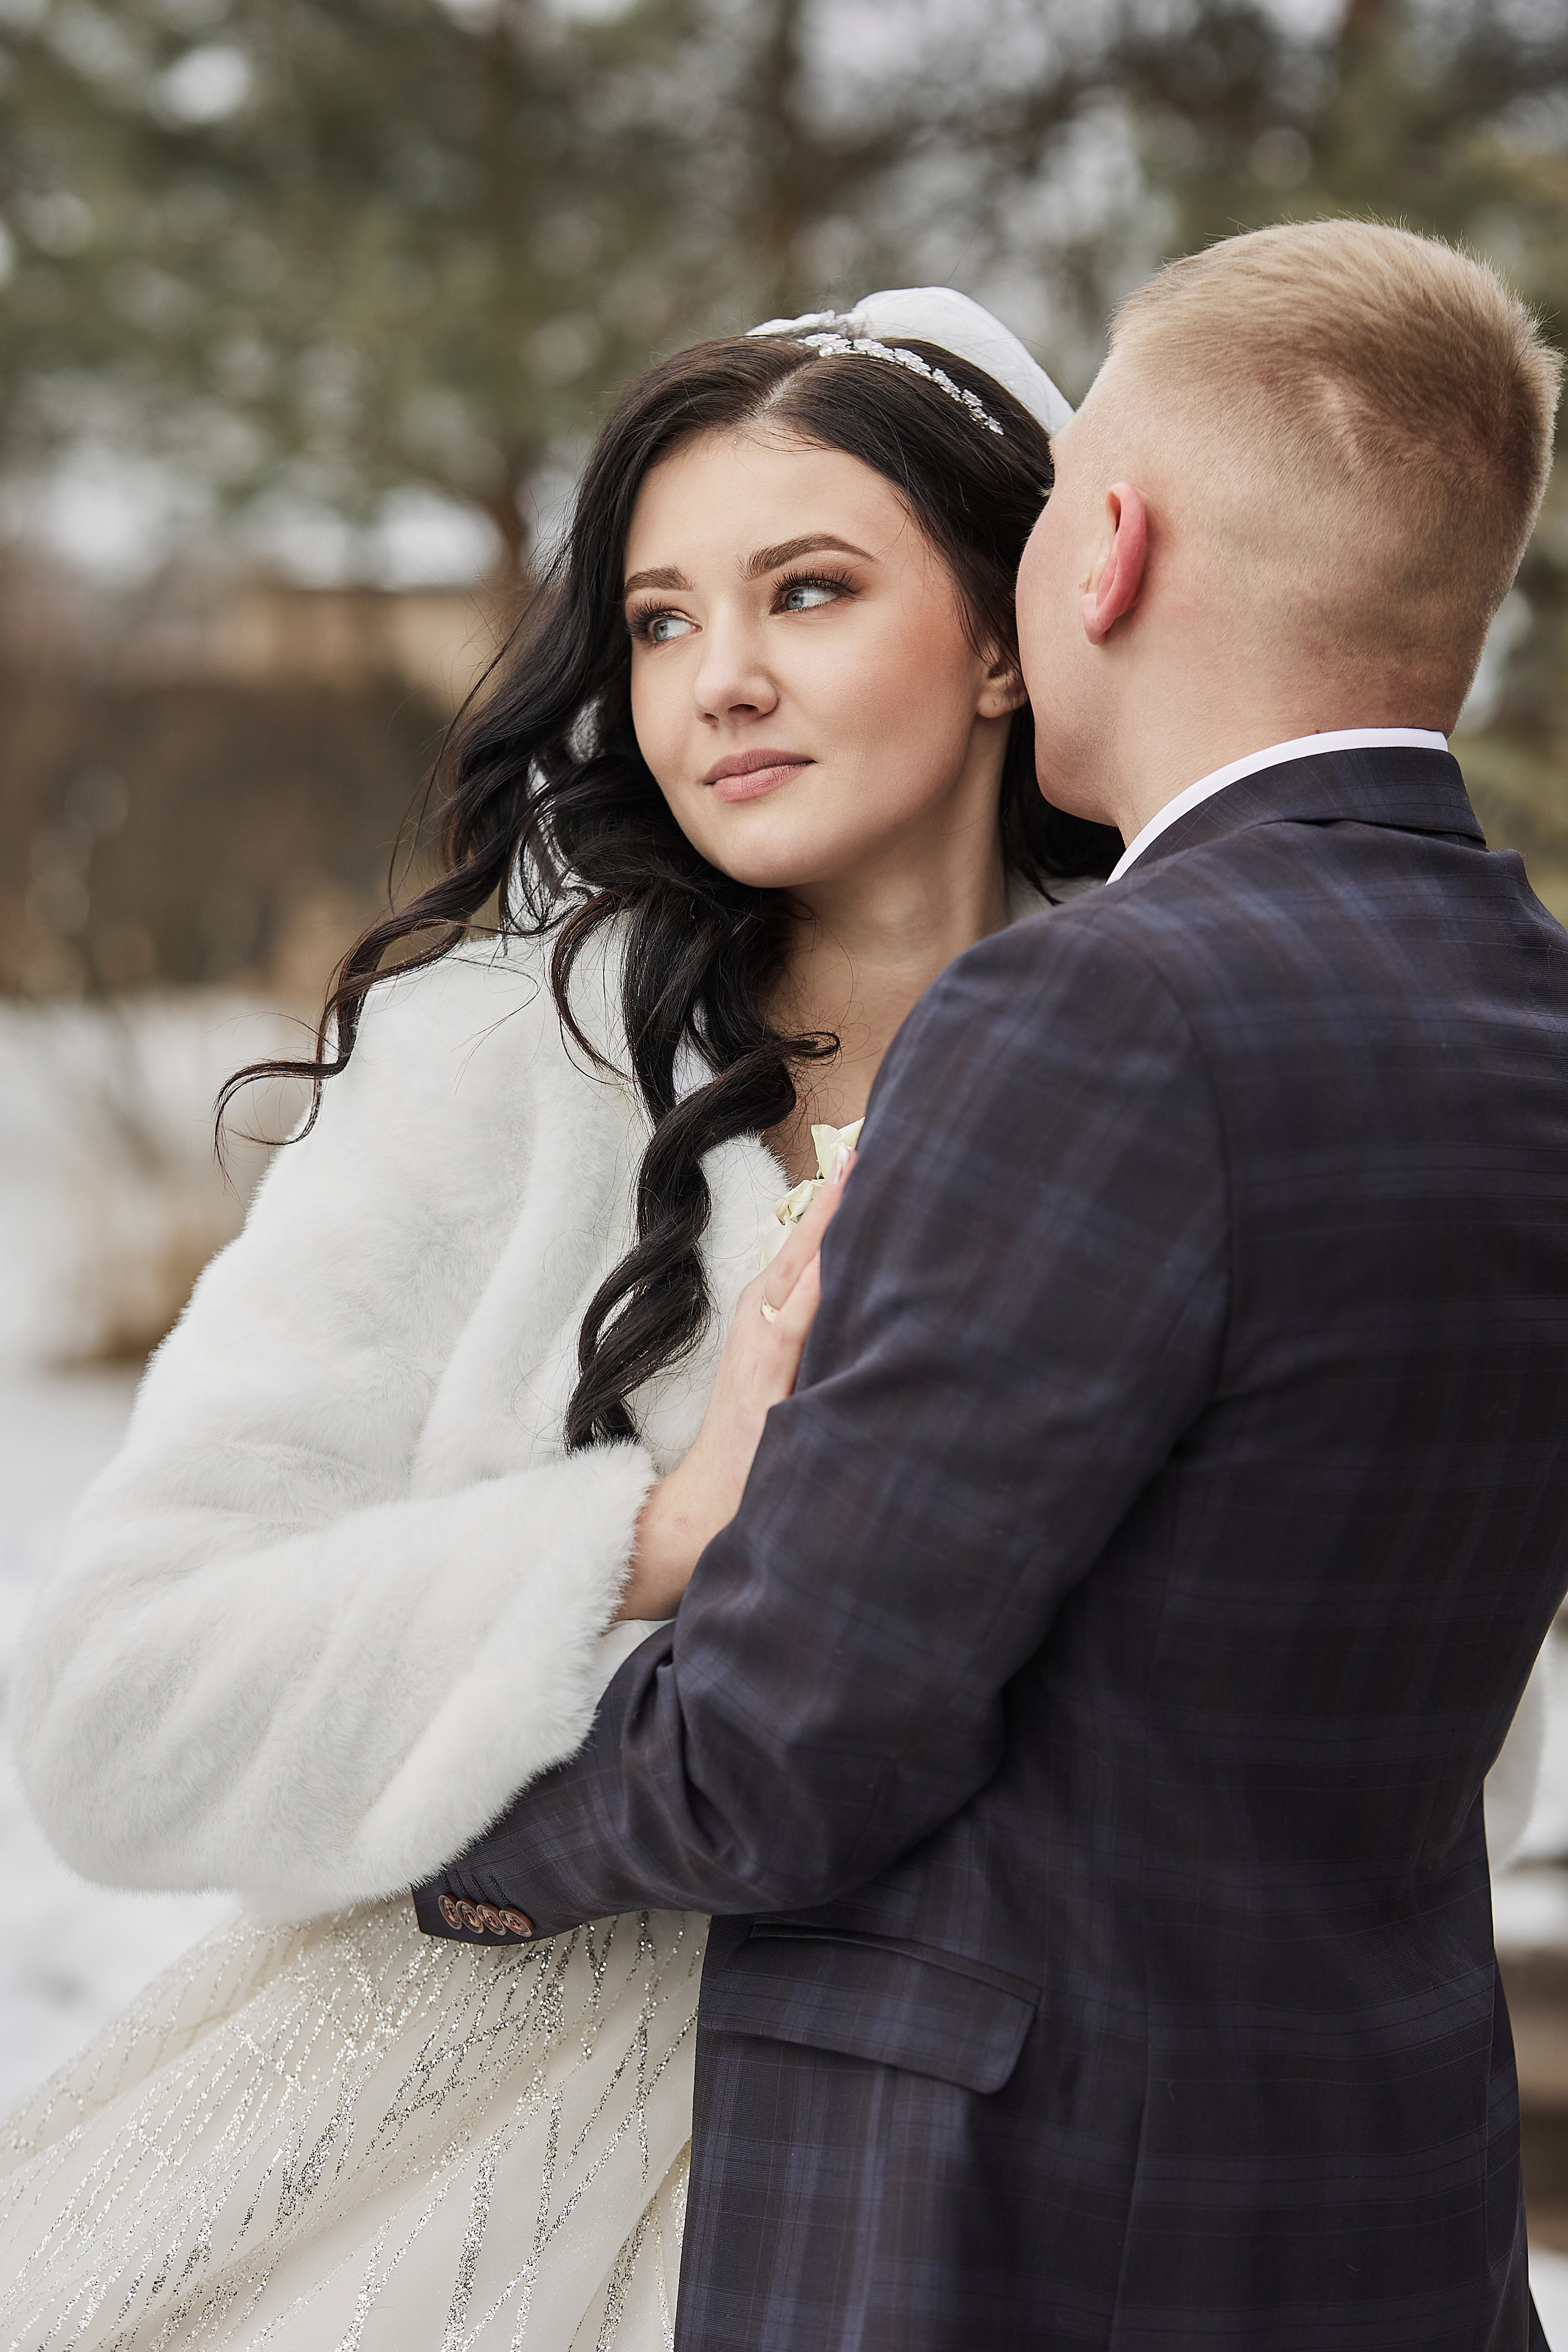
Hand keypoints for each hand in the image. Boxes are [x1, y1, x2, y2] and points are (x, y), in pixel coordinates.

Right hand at [616, 1153, 853, 1621]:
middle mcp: (766, 1313)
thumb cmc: (756, 1453)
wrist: (704, 1512)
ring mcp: (764, 1335)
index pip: (817, 1239)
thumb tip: (886, 1317)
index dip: (850, 1192)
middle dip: (851, 1183)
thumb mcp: (796, 1386)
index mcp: (773, 1312)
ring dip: (839, 1208)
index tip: (889, 1144)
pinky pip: (801, 1304)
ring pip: (809, 1256)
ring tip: (872, 1155)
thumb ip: (827, 1346)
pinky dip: (823, 1263)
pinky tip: (849, 1232)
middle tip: (893, 1127)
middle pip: (815, 1233)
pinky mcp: (766, 1364)